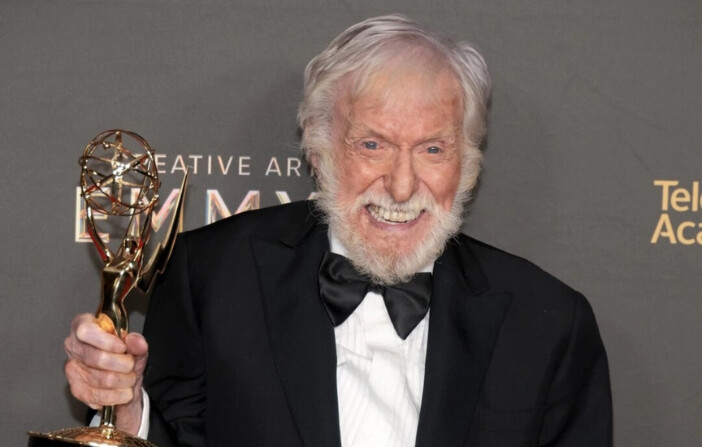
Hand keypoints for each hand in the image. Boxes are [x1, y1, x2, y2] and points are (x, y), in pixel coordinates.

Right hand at [64, 313, 147, 434]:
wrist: (123, 379)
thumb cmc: (123, 356)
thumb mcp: (135, 346)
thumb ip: (136, 342)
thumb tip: (135, 341)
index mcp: (84, 326)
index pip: (85, 331)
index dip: (106, 341)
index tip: (122, 347)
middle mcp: (73, 346)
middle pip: (97, 357)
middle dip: (123, 365)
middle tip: (131, 365)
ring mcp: (72, 368)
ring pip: (100, 379)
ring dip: (123, 381)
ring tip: (130, 379)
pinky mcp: (75, 388)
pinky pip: (96, 396)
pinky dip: (115, 396)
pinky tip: (122, 392)